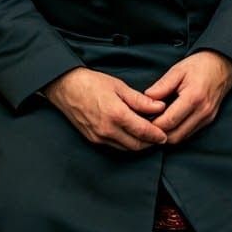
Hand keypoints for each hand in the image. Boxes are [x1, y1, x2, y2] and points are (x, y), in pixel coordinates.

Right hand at [43, 67, 168, 150]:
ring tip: (147, 135)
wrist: (66, 87)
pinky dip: (126, 143)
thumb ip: (140, 100)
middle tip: (159, 136)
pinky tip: (131, 134)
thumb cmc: (92, 83)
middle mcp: (108, 130)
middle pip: (136, 145)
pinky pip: (115, 146)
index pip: (143, 131)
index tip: (165, 134)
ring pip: (126, 148)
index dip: (157, 135)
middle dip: (150, 143)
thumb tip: (159, 106)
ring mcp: (99, 137)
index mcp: (116, 115)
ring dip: (138, 144)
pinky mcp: (93, 140)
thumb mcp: (119, 86)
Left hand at [144, 51, 231, 144]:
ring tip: (154, 125)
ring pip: (182, 138)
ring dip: (167, 135)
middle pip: (175, 136)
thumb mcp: (178, 70)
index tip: (141, 120)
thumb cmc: (200, 65)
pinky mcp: (208, 120)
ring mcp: (207, 118)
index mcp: (193, 98)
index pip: (169, 121)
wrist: (223, 64)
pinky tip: (168, 123)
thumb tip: (146, 98)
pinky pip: (189, 133)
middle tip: (145, 125)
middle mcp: (202, 112)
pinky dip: (176, 131)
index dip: (152, 125)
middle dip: (158, 134)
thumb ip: (162, 86)